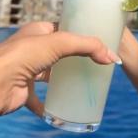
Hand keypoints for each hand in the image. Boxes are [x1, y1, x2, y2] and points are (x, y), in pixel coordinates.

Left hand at [0, 22, 118, 116]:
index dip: (80, 34)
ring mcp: (30, 69)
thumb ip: (87, 46)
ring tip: (87, 83)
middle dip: (77, 58)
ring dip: (66, 79)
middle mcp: (34, 49)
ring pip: (53, 74)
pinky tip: (66, 107)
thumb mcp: (60, 42)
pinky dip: (53, 104)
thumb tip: (112, 57)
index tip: (98, 42)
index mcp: (39, 32)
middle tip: (97, 63)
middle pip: (61, 52)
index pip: (64, 30)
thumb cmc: (24, 55)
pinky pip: (43, 98)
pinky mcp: (27, 90)